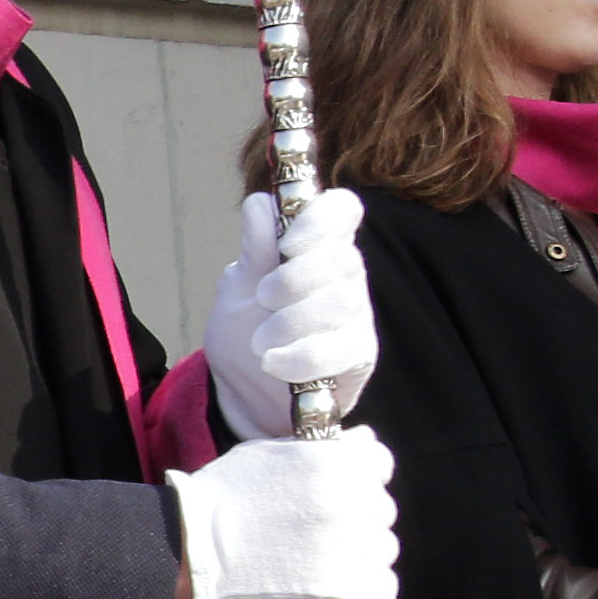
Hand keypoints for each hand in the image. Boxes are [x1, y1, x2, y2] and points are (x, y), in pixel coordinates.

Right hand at [167, 429, 399, 598]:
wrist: (190, 552)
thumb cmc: (222, 500)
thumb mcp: (270, 454)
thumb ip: (322, 448)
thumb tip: (362, 440)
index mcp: (334, 461)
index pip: (379, 464)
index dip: (359, 479)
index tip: (337, 494)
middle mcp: (350, 499)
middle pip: (381, 510)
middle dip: (355, 520)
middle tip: (314, 534)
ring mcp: (351, 545)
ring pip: (383, 550)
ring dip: (358, 557)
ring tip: (317, 563)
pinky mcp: (347, 588)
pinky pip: (383, 590)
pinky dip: (362, 592)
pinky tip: (330, 587)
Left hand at [202, 186, 377, 441]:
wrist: (245, 394)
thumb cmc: (246, 330)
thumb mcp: (238, 288)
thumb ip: (254, 249)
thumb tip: (261, 204)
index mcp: (318, 246)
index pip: (342, 210)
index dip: (320, 218)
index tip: (287, 241)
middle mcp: (345, 275)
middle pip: (342, 258)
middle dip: (294, 278)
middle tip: (261, 297)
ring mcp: (357, 315)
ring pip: (341, 303)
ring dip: (292, 321)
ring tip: (259, 342)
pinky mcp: (358, 354)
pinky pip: (341, 349)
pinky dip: (300, 356)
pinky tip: (273, 363)